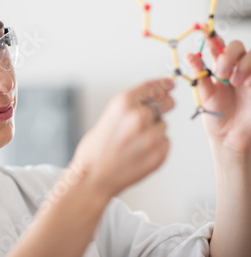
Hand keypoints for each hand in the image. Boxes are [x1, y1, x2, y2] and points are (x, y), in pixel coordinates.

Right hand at [70, 78, 174, 196]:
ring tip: (134, 143)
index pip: (153, 86)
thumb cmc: (95, 149)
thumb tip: (158, 94)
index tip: (170, 85)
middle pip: (167, 103)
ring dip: (154, 131)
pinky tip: (138, 153)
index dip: (164, 84)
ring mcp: (151, 136)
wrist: (93, 178)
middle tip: (151, 117)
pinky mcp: (158, 154)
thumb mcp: (110, 116)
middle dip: (164, 106)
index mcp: (124, 103)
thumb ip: (133, 105)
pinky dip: (156, 147)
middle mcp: (139, 116)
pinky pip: (165, 143)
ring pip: (163, 125)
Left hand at [186, 35, 250, 154]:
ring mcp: (250, 75)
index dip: (212, 37)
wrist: (230, 136)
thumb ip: (199, 74)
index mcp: (219, 68)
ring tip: (234, 82)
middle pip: (236, 46)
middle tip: (221, 73)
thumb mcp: (205, 94)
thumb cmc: (217, 115)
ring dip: (242, 64)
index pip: (217, 47)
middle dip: (228, 55)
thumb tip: (189, 56)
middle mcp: (236, 68)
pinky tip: (247, 84)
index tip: (205, 33)